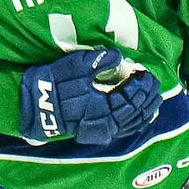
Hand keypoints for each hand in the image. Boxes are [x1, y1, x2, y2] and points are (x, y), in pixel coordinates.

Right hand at [20, 49, 162, 144]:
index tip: (147, 74)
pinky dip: (136, 121)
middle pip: (135, 114)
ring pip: (131, 124)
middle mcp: (105, 124)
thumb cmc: (54, 83)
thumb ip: (99, 61)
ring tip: (154, 98)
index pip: (131, 100)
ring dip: (145, 111)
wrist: (34, 105)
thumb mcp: (75, 66)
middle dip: (147, 98)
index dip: (142, 87)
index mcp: (102, 109)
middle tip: (154, 83)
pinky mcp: (98, 131)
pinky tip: (143, 115)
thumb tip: (119, 56)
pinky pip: (123, 129)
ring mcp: (102, 130)